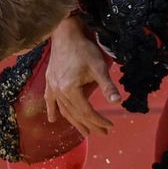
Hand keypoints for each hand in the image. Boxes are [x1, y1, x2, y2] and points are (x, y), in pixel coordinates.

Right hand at [44, 16, 121, 136]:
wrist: (66, 34)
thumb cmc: (84, 49)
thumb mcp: (100, 67)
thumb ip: (107, 86)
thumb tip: (117, 102)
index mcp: (70, 89)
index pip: (86, 112)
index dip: (99, 121)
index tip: (110, 126)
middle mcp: (59, 91)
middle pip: (75, 114)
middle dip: (90, 125)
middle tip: (103, 133)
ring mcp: (52, 87)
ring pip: (63, 110)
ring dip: (74, 122)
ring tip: (85, 132)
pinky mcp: (49, 81)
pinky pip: (50, 101)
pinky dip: (53, 110)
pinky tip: (53, 120)